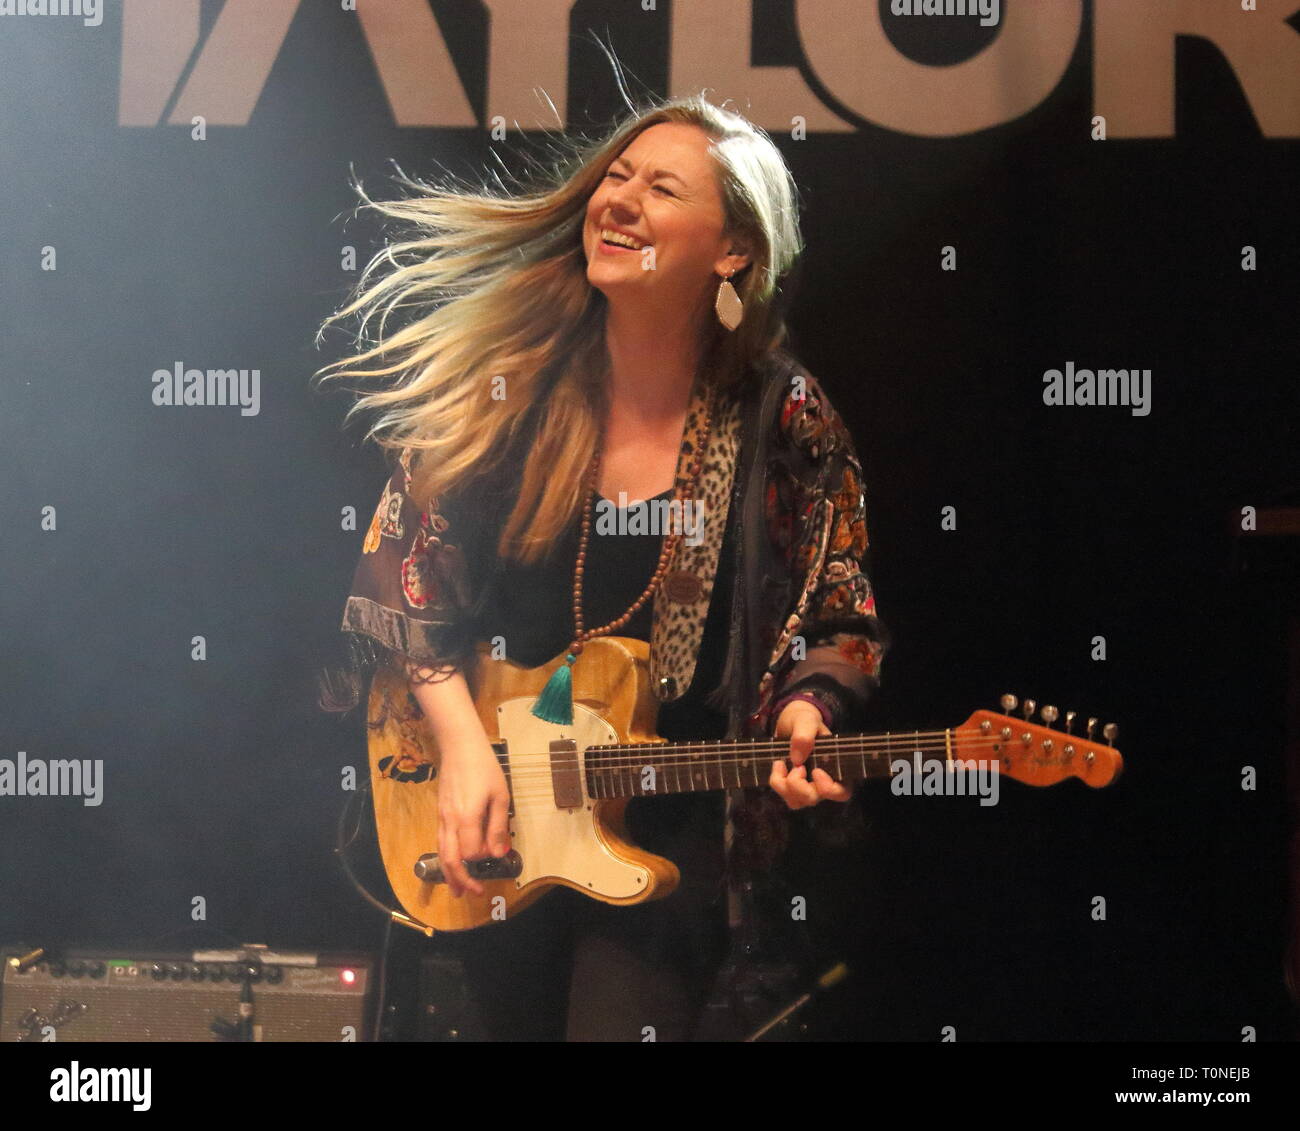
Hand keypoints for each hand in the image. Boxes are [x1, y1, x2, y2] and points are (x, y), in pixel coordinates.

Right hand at [436, 738, 511, 898]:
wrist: (459, 746)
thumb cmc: (484, 768)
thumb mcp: (500, 795)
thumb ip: (498, 827)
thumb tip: (498, 854)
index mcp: (467, 818)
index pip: (470, 852)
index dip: (482, 859)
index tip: (495, 856)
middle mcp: (450, 821)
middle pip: (450, 859)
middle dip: (461, 880)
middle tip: (472, 894)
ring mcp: (442, 817)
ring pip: (441, 853)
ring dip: (449, 874)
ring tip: (457, 890)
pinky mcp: (440, 813)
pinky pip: (440, 842)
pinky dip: (445, 858)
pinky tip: (452, 864)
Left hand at [769, 699, 849, 809]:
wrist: (793, 722)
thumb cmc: (807, 721)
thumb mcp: (807, 720)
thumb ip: (805, 734)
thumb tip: (797, 759)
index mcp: (838, 769)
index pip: (842, 793)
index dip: (829, 789)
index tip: (816, 770)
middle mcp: (824, 783)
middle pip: (813, 799)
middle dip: (799, 786)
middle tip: (797, 766)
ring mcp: (807, 787)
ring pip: (796, 802)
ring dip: (785, 785)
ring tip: (782, 763)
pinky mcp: (792, 787)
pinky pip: (783, 793)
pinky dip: (777, 781)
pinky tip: (778, 765)